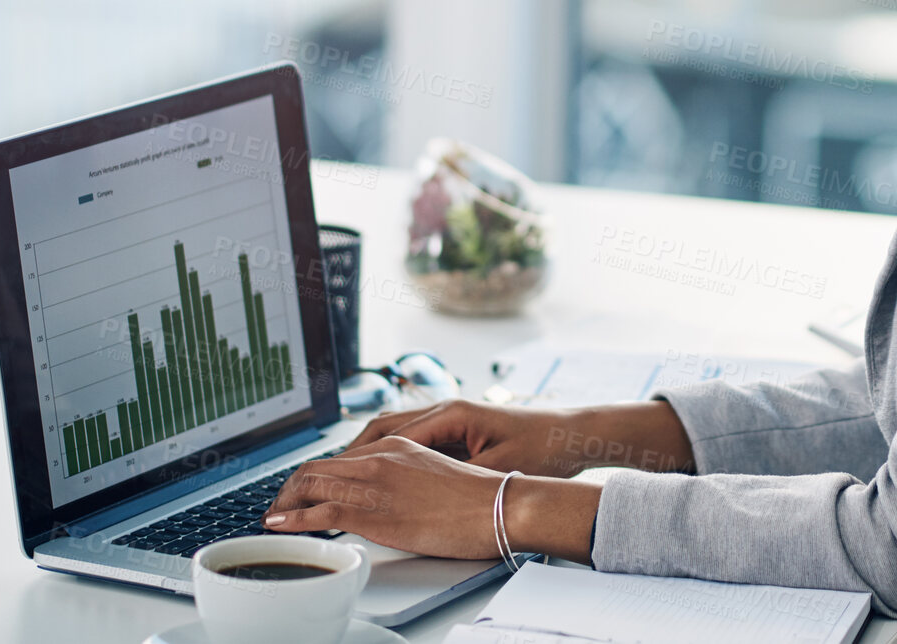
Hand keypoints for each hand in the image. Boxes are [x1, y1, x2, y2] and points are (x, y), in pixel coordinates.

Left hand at [263, 436, 501, 557]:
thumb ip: (407, 479)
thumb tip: (393, 497)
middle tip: (280, 507)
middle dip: (290, 488)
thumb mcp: (435, 476)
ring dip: (285, 503)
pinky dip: (293, 519)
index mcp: (397, 446)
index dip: (313, 476)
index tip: (303, 492)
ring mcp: (376, 485)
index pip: (340, 457)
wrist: (499, 505)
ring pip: (312, 485)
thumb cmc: (478, 497)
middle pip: (317, 467)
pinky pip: (321, 513)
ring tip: (273, 519)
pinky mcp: (376, 512)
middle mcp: (381, 459)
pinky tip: (280, 526)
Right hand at [339, 399, 694, 477]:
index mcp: (452, 412)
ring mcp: (450, 416)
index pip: (390, 433)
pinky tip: (378, 477)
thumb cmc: (543, 446)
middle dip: (352, 452)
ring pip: (395, 431)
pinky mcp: (458, 429)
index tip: (332, 475)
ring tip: (339, 477)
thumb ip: (457, 476)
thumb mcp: (498, 468)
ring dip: (369, 452)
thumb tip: (418, 487)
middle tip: (322, 476)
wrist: (574, 434)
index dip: (358, 457)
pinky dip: (391, 454)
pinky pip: (413, 439)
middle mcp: (446, 408)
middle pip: (384, 426)